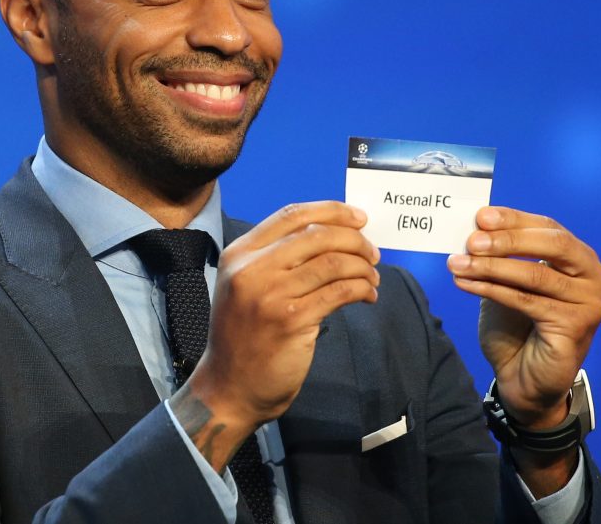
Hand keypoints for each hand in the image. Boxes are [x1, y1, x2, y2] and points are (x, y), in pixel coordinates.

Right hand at [172, 201, 379, 470]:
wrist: (228, 388)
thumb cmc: (243, 337)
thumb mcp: (245, 287)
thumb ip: (275, 259)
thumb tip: (330, 234)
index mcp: (240, 254)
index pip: (292, 215)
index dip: (332, 211)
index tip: (359, 218)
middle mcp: (252, 269)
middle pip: (318, 234)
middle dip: (355, 240)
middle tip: (373, 253)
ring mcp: (271, 294)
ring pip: (333, 262)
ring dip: (362, 267)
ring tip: (372, 278)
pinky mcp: (292, 320)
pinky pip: (340, 291)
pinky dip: (362, 289)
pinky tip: (368, 296)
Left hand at [447, 206, 600, 428]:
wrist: (523, 379)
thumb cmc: (517, 327)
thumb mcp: (507, 281)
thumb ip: (500, 255)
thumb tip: (475, 227)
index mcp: (582, 259)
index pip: (549, 228)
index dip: (514, 219)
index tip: (481, 216)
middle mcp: (595, 277)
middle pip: (552, 244)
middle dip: (508, 240)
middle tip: (472, 240)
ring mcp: (591, 303)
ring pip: (535, 275)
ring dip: (491, 267)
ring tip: (457, 264)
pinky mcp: (577, 327)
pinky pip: (528, 301)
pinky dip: (492, 290)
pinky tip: (466, 284)